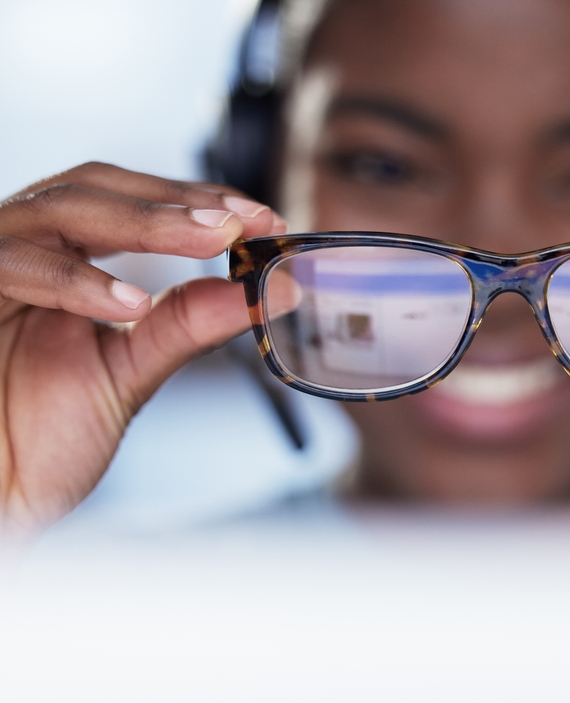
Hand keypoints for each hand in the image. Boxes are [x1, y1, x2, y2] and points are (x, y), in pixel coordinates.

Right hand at [0, 162, 286, 539]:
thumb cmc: (36, 438)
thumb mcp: (132, 372)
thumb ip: (191, 325)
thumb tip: (271, 290)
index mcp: (65, 263)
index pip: (132, 203)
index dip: (196, 202)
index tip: (262, 219)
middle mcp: (27, 253)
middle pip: (97, 187)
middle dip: (175, 202)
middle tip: (240, 221)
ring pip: (60, 209)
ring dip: (143, 222)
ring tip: (209, 240)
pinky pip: (12, 265)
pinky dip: (75, 281)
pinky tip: (130, 302)